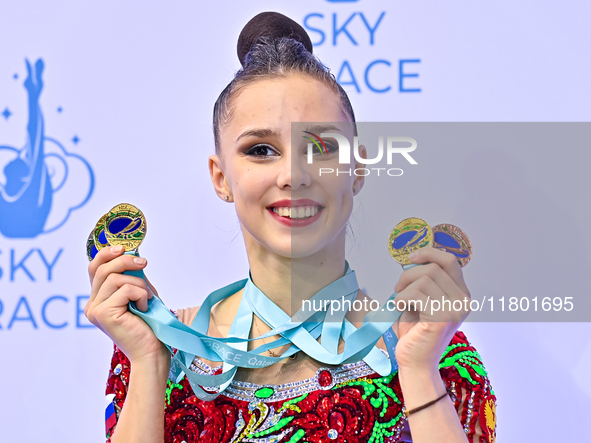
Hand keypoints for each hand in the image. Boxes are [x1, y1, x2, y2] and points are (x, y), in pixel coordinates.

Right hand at [85, 245, 168, 363]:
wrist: (152, 352)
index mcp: (98, 299)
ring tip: (148, 299)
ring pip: (115, 278)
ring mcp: (95, 310)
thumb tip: (133, 253)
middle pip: (103, 269)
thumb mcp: (141, 293)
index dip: (106, 254)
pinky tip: (145, 308)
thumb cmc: (149, 324)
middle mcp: (92, 305)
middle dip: (126, 261)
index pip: (94, 269)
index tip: (123, 248)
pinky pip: (125, 289)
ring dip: (139, 284)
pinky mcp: (103, 314)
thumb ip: (132, 276)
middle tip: (144, 263)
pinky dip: (142, 294)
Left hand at [392, 247, 470, 371]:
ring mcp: (455, 309)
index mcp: (461, 294)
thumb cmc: (415, 331)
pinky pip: (415, 293)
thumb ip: (424, 281)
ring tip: (400, 302)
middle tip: (398, 288)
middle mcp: (463, 301)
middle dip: (409, 273)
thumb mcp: (422, 300)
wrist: (415, 362)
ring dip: (404, 288)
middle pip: (434, 267)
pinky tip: (400, 308)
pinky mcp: (442, 318)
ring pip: (424, 279)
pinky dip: (401, 298)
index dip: (429, 253)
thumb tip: (414, 259)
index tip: (410, 257)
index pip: (450, 261)